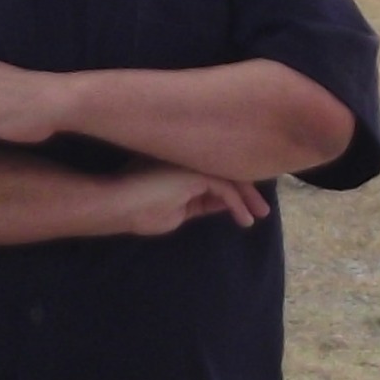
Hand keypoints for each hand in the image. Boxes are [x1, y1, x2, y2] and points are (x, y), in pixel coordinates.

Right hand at [115, 162, 269, 234]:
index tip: (250, 206)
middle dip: (247, 190)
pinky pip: (224, 188)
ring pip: (229, 177)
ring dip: (248, 197)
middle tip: (263, 209)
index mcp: (184, 166)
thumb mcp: (178, 210)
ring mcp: (191, 162)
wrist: (117, 206)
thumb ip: (200, 203)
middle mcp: (189, 159)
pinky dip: (237, 204)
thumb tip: (223, 205)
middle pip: (227, 171)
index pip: (217, 174)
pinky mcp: (193, 172)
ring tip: (259, 215)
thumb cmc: (139, 210)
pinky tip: (245, 220)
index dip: (235, 189)